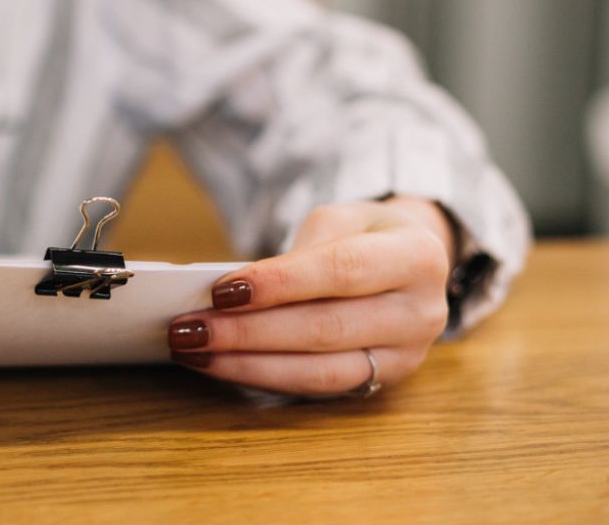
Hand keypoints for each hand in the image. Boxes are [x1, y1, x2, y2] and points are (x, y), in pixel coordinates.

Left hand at [166, 197, 455, 396]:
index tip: (222, 290)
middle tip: (188, 327)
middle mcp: (419, 313)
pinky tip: (220, 365)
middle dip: (248, 332)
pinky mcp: (380, 382)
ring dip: (247, 365)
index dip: (279, 284)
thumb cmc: (365, 235)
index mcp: (416, 257)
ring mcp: (405, 356)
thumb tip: (230, 293)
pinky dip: (264, 378)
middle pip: (324, 329)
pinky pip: (317, 388)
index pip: (340, 272)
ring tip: (193, 351)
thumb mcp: (339, 220)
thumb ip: (294, 253)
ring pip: (320, 371)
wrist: (412, 262)